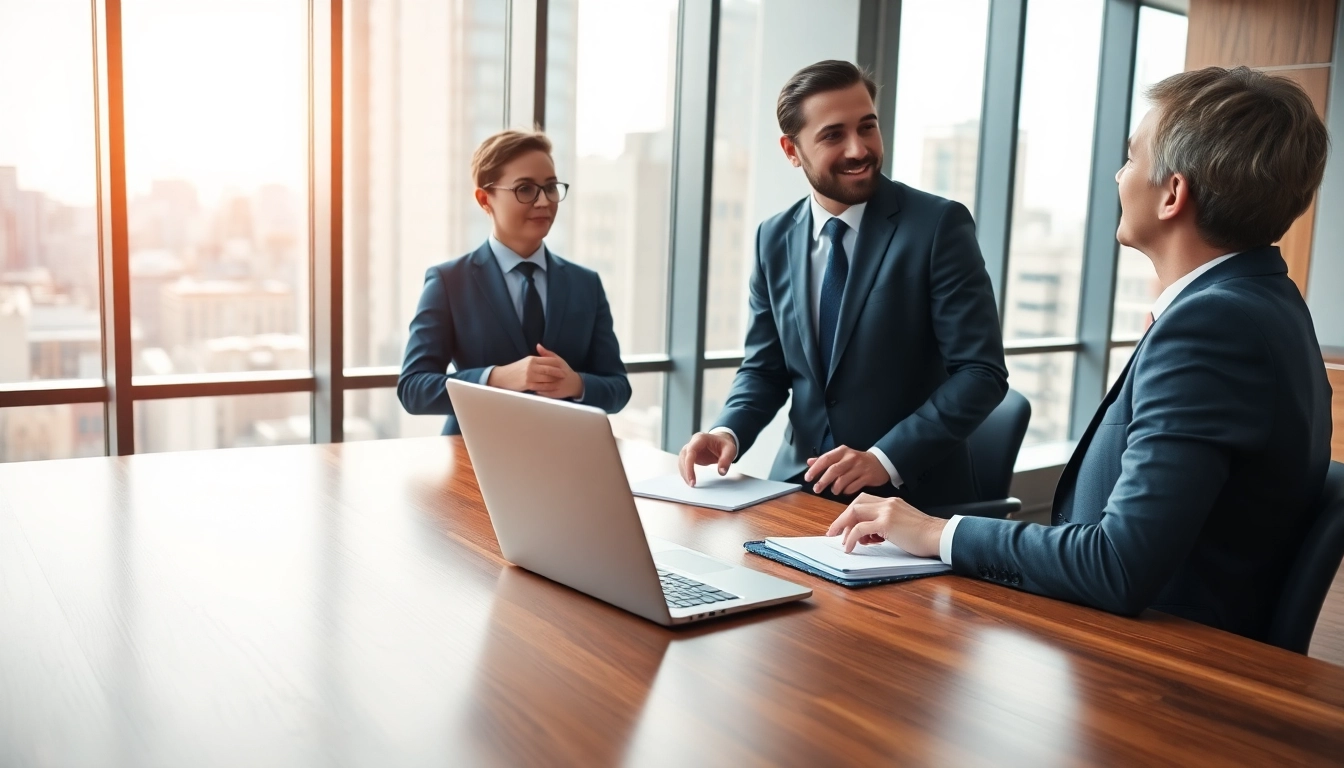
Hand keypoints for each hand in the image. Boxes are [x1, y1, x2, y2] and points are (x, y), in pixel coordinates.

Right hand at [486, 345, 581, 398]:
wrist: (503, 376)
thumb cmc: (515, 369)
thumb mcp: (525, 361)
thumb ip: (536, 359)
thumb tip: (544, 356)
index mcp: (532, 359)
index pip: (548, 360)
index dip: (557, 364)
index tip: (563, 366)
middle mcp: (532, 366)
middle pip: (549, 369)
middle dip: (558, 372)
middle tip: (565, 375)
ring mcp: (530, 375)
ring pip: (546, 378)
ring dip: (554, 380)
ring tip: (560, 382)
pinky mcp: (528, 383)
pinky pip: (540, 385)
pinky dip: (547, 387)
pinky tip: (551, 388)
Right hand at [677, 431, 736, 486]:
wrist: (722, 442)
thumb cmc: (725, 445)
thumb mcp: (730, 450)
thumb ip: (726, 460)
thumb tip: (721, 472)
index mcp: (701, 439)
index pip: (690, 452)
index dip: (689, 466)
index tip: (692, 479)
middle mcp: (692, 443)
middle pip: (683, 457)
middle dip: (686, 471)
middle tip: (692, 484)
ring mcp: (690, 449)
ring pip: (681, 461)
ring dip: (684, 473)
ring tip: (691, 484)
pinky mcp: (690, 455)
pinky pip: (684, 464)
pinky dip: (685, 472)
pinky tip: (690, 480)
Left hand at [804, 446, 889, 494]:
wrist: (880, 462)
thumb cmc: (856, 460)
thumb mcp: (841, 456)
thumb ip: (825, 459)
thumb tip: (809, 462)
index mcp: (842, 452)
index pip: (825, 459)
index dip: (815, 469)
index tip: (807, 478)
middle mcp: (851, 458)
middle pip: (833, 470)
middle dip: (823, 481)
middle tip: (816, 489)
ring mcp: (860, 468)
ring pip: (843, 480)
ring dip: (835, 488)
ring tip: (834, 490)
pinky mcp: (867, 477)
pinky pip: (853, 487)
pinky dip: (846, 491)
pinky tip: (845, 491)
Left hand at [826, 493, 944, 556]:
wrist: (939, 536)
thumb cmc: (924, 536)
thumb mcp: (903, 525)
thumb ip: (886, 526)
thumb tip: (869, 537)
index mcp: (891, 502)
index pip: (864, 501)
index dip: (851, 514)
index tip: (845, 526)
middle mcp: (887, 503)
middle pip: (856, 504)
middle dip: (842, 519)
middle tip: (834, 532)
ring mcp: (886, 512)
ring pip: (855, 513)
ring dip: (844, 527)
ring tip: (843, 542)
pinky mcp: (886, 524)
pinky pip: (860, 529)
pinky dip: (851, 538)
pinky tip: (850, 547)